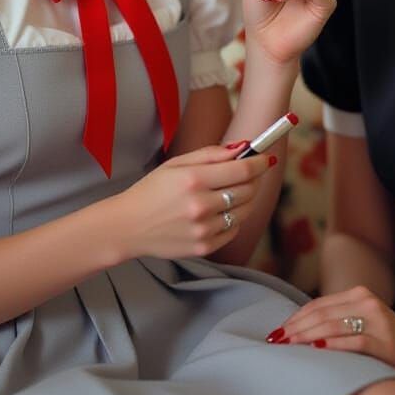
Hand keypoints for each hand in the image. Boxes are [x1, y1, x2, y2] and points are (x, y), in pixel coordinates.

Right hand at [110, 143, 274, 260]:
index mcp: (193, 180)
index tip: (266, 158)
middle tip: (247, 174)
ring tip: (229, 192)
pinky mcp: (204, 247)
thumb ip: (211, 154)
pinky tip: (217, 212)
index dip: (259, 163)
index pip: (242, 171)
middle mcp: (200, 205)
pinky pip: (233, 230)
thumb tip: (243, 147)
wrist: (128, 226)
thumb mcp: (177, 164)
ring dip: (244, 199)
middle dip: (253, 179)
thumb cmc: (152, 190)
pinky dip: (232, 219)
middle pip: (247, 191)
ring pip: (244, 211)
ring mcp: (203, 229)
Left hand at [268, 286, 394, 386]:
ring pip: (332, 325)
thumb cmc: (393, 342)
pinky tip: (317, 350)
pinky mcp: (386, 342)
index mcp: (359, 295)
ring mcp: (377, 322)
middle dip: (295, 328)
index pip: (318, 305)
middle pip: (321, 314)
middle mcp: (366, 302)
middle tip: (275, 342)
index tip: (276, 333)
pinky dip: (334, 345)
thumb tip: (300, 331)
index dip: (295, 318)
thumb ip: (339, 319)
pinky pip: (354, 342)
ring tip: (288, 346)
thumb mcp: (365, 322)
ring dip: (306, 336)